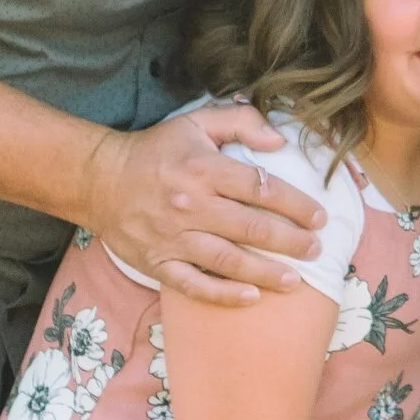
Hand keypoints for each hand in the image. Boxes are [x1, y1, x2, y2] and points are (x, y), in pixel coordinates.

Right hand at [79, 104, 326, 305]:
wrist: (99, 180)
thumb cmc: (156, 150)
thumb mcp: (196, 122)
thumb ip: (241, 122)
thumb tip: (280, 141)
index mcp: (204, 169)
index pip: (261, 188)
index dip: (296, 204)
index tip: (320, 217)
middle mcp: (191, 205)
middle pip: (251, 227)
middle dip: (290, 241)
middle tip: (316, 250)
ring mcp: (173, 237)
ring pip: (227, 260)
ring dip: (265, 272)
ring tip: (295, 280)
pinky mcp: (157, 262)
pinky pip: (194, 284)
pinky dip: (222, 294)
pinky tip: (250, 298)